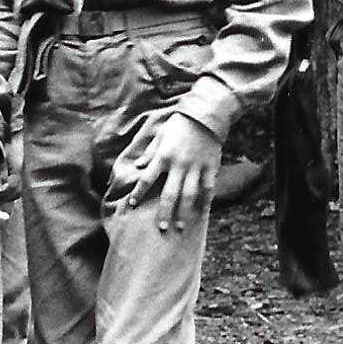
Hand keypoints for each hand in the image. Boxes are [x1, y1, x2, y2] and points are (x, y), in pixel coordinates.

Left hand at [107, 110, 220, 231]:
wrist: (206, 115)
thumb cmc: (179, 125)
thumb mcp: (160, 135)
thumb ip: (150, 152)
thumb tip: (138, 166)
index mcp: (163, 156)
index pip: (147, 179)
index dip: (138, 192)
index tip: (131, 204)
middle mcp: (178, 165)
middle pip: (169, 193)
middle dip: (165, 212)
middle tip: (162, 228)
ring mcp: (196, 167)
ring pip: (189, 195)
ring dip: (184, 212)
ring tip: (181, 226)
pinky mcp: (210, 167)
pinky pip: (208, 188)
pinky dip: (205, 201)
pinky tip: (202, 213)